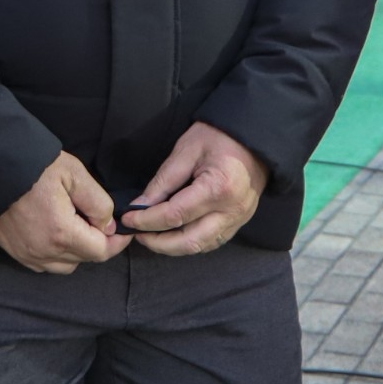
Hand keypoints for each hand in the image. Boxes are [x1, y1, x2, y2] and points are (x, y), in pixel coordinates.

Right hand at [0, 150, 128, 275]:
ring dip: (76, 251)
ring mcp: (26, 255)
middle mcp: (43, 251)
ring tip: (76, 225)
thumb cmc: (35, 167)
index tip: (123, 231)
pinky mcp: (14, 252)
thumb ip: (97, 203)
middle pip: (84, 259)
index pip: (100, 252)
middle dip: (97, 243)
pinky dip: (56, 254)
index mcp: (61, 233)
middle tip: (97, 220)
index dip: (116, 242)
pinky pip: (44, 264)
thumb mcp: (75, 174)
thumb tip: (108, 226)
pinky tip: (56, 232)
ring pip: (64, 266)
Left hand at [122, 122, 267, 255]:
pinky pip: (212, 242)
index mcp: (218, 188)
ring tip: (152, 235)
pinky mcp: (239, 221)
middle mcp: (231, 210)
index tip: (127, 219)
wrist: (255, 136)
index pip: (174, 215)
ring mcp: (238, 219)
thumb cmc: (220, 136)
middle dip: (158, 243)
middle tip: (137, 234)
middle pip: (188, 241)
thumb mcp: (187, 150)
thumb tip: (140, 205)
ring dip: (172, 247)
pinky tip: (175, 234)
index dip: (147, 220)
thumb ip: (163, 180)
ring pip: (200, 247)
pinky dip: (190, 242)